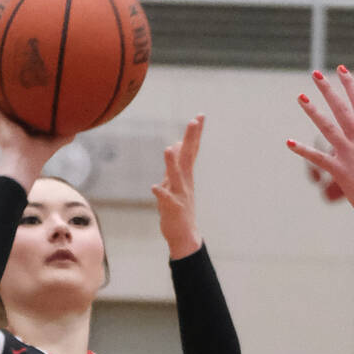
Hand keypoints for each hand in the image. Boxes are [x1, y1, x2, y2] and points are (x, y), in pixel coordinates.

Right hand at [0, 62, 73, 183]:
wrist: (25, 161)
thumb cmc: (40, 152)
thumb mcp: (60, 135)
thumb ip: (70, 127)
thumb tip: (86, 120)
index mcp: (21, 117)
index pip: (19, 97)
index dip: (18, 84)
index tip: (20, 67)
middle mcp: (8, 114)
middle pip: (1, 91)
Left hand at [153, 115, 204, 257]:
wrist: (184, 236)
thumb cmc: (179, 208)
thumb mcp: (178, 183)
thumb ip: (176, 164)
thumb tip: (176, 144)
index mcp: (186, 176)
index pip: (191, 151)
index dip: (195, 134)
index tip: (199, 116)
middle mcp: (185, 183)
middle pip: (187, 158)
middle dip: (191, 139)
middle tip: (194, 121)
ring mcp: (180, 195)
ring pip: (176, 176)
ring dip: (172, 163)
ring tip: (169, 148)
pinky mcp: (172, 209)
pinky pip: (166, 200)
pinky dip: (161, 193)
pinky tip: (154, 188)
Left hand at [286, 67, 353, 227]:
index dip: (350, 84)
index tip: (341, 70)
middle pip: (341, 108)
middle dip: (328, 89)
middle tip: (315, 74)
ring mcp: (349, 154)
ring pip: (328, 127)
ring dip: (313, 110)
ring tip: (301, 97)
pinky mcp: (340, 171)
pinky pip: (317, 158)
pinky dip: (302, 150)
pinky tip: (289, 142)